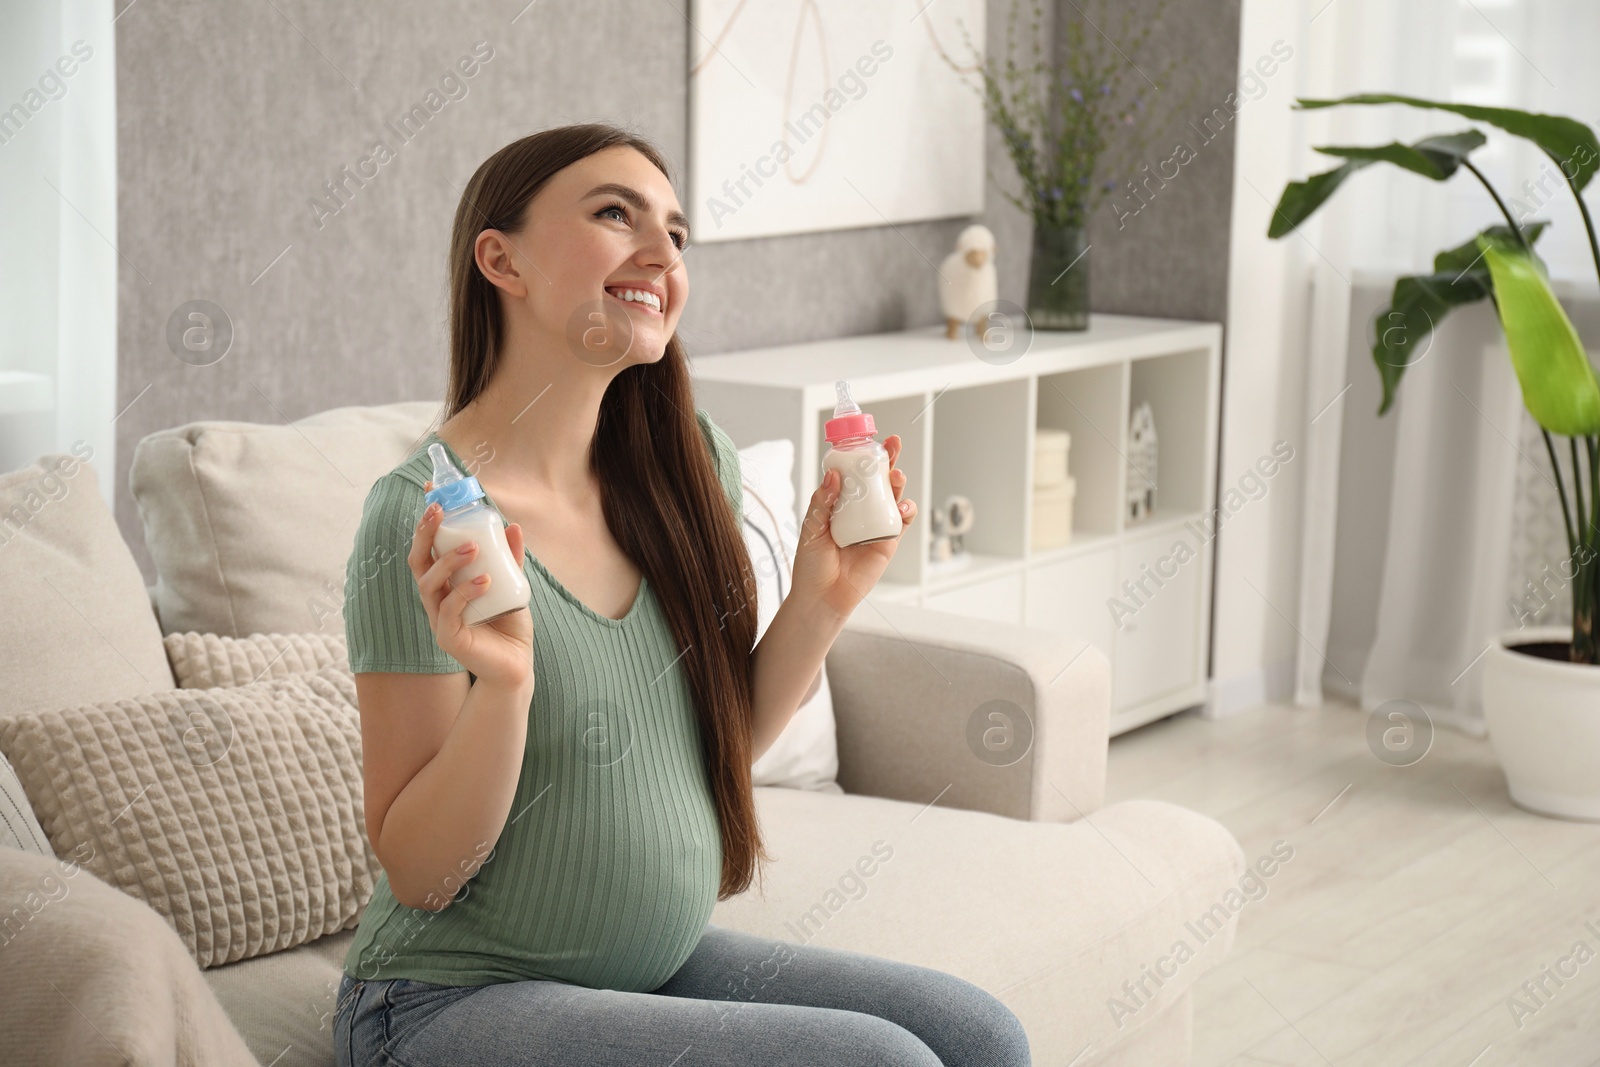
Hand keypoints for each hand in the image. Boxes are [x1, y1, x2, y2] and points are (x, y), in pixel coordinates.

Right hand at [409, 481, 533, 689]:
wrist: (516, 667)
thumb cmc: (509, 626)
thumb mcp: (512, 586)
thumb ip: (511, 559)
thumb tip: (513, 526)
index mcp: (445, 583)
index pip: (428, 547)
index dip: (425, 521)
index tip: (430, 491)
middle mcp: (436, 599)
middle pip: (417, 561)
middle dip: (424, 534)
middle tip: (438, 511)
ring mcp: (438, 619)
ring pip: (429, 584)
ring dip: (449, 561)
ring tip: (474, 548)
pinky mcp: (449, 638)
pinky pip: (450, 611)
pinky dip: (466, 592)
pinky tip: (485, 581)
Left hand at [790, 435, 916, 621]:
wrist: (821, 598)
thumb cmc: (810, 564)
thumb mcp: (810, 528)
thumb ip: (822, 502)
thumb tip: (834, 475)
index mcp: (838, 503)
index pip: (852, 474)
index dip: (862, 457)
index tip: (869, 440)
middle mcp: (858, 511)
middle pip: (877, 481)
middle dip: (888, 461)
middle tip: (893, 446)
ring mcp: (874, 525)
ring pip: (892, 498)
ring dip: (897, 484)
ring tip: (896, 477)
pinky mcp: (887, 542)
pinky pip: (900, 523)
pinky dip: (906, 512)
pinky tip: (902, 507)